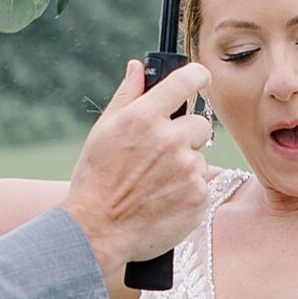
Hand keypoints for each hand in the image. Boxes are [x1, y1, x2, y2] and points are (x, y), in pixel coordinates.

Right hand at [66, 58, 212, 286]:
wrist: (98, 231)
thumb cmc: (96, 180)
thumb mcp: (103, 131)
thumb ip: (127, 95)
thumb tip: (138, 67)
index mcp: (144, 117)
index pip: (186, 81)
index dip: (198, 77)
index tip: (201, 79)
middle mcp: (170, 140)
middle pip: (201, 124)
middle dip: (186, 135)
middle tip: (162, 155)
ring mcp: (187, 170)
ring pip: (199, 158)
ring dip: (185, 167)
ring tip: (156, 184)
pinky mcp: (198, 196)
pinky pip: (202, 185)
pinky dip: (188, 192)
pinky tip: (164, 200)